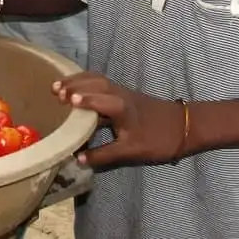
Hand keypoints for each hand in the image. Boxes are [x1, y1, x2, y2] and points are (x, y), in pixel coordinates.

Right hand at [53, 72, 186, 169]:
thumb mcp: (131, 151)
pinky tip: (76, 88)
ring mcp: (121, 91)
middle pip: (94, 84)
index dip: (83, 100)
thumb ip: (105, 155)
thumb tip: (78, 159)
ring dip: (77, 81)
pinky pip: (100, 82)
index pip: (99, 100)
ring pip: (96, 80)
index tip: (65, 100)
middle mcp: (119, 94)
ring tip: (58, 86)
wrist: (185, 126)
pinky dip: (85, 81)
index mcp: (121, 107)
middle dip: (74, 85)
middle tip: (54, 91)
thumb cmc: (158, 139)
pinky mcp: (123, 93)